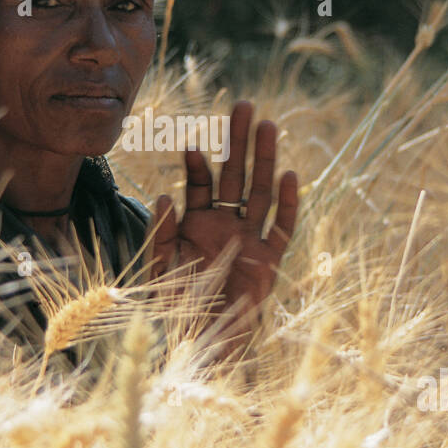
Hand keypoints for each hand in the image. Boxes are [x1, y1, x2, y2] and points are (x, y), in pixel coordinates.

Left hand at [147, 100, 299, 360]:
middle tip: (243, 106)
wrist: (205, 341)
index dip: (196, 164)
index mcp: (196, 225)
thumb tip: (162, 196)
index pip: (200, 185)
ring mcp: (250, 239)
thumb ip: (160, 234)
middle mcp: (225, 225)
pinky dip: (287, 202)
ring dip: (264, 159)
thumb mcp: (159, 269)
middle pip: (235, 175)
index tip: (191, 144)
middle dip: (238, 142)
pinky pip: (282, 226)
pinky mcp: (270, 259)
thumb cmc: (178, 307)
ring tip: (268, 125)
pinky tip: (289, 175)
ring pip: (260, 191)